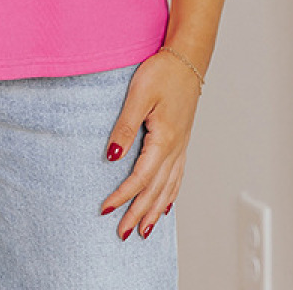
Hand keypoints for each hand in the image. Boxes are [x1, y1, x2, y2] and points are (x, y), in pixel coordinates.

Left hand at [100, 50, 201, 238]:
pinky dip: (171, 194)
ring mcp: (182, 145)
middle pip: (156, 190)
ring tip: (145, 229)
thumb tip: (111, 158)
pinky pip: (178, 176)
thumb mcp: (139, 96)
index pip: (140, 178)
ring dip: (156, 209)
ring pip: (169, 187)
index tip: (105, 210)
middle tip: (123, 234)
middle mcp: (176, 148)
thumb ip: (124, 128)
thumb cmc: (163, 72)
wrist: (187, 58)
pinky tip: (166, 204)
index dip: (122, 196)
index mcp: (165, 140)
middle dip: (138, 213)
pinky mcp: (182, 140)